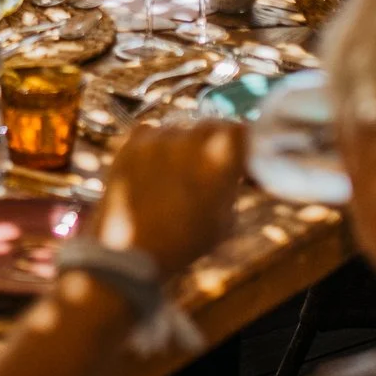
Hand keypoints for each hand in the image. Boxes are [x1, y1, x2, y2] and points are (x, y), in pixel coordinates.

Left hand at [83, 118, 245, 277]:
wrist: (133, 250)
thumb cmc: (186, 241)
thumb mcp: (225, 219)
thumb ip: (230, 186)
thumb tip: (232, 172)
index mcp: (221, 157)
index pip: (241, 132)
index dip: (242, 144)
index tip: (240, 157)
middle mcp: (192, 139)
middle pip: (211, 126)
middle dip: (214, 142)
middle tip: (210, 162)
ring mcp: (160, 138)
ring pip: (180, 128)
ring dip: (184, 144)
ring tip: (177, 172)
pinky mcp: (132, 142)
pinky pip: (151, 130)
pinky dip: (155, 143)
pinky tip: (154, 165)